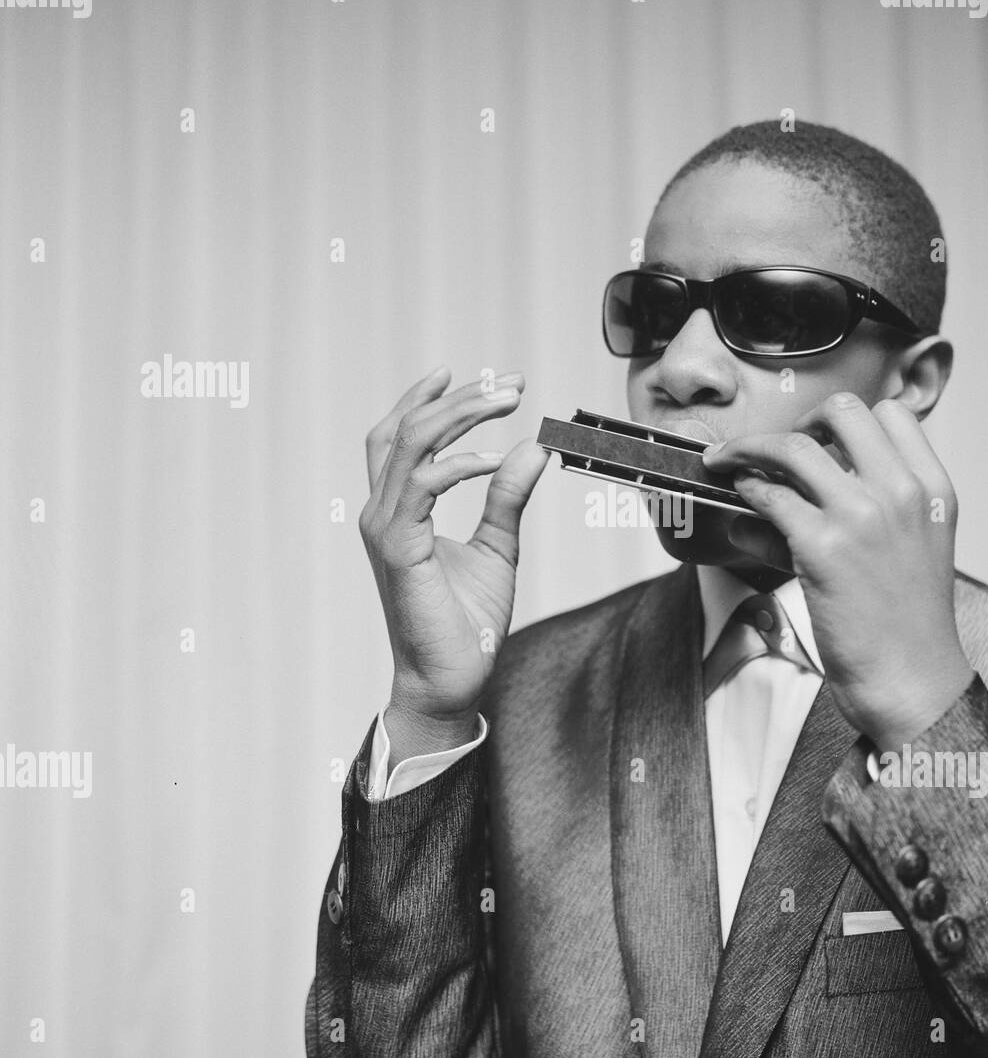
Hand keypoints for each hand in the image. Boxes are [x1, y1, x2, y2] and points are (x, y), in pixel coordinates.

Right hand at [360, 366, 547, 753]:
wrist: (451, 681)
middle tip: (510, 383)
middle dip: (458, 398)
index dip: (430, 399)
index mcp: (398, 510)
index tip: (477, 376)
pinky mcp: (398, 548)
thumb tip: (534, 447)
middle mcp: (382, 512)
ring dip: (460, 415)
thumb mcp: (498, 547)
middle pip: (406, 429)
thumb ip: (508, 496)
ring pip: (411, 445)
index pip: (399, 436)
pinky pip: (424, 486)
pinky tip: (496, 460)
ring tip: (506, 401)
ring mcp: (384, 528)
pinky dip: (461, 464)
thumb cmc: (466, 622)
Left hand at [702, 393, 973, 747]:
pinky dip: (745, 490)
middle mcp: (902, 492)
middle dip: (797, 421)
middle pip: (842, 412)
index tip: (819, 437)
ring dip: (750, 447)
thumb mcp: (910, 552)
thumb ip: (865, 510)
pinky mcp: (822, 547)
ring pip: (794, 446)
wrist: (912, 681)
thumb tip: (791, 487)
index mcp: (932, 489)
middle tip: (772, 447)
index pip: (892, 414)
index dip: (848, 421)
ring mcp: (862, 515)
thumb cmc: (905, 626)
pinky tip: (738, 499)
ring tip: (726, 460)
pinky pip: (769, 497)